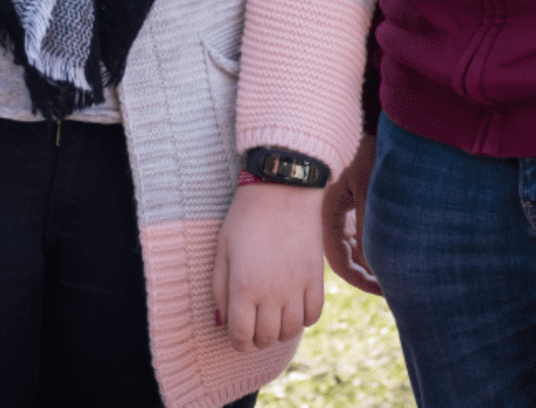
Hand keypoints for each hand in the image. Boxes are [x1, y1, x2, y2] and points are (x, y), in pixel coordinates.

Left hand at [212, 182, 326, 351]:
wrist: (283, 191)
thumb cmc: (246, 218)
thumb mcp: (222, 250)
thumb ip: (220, 288)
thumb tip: (223, 320)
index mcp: (244, 286)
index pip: (242, 336)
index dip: (238, 342)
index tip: (237, 337)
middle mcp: (272, 293)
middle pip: (267, 339)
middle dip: (257, 339)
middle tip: (253, 326)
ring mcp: (297, 287)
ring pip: (291, 332)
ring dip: (280, 331)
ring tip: (273, 317)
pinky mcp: (316, 279)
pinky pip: (312, 316)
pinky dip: (302, 319)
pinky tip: (293, 306)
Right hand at [320, 134, 381, 294]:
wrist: (388, 126)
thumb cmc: (376, 154)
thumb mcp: (372, 193)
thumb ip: (368, 231)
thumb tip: (372, 269)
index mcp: (329, 211)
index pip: (339, 260)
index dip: (360, 280)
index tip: (384, 289)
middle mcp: (335, 214)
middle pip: (346, 257)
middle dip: (367, 275)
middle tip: (394, 288)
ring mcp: (347, 208)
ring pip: (357, 248)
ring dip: (374, 263)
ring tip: (398, 274)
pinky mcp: (361, 203)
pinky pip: (365, 234)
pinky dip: (378, 247)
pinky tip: (396, 252)